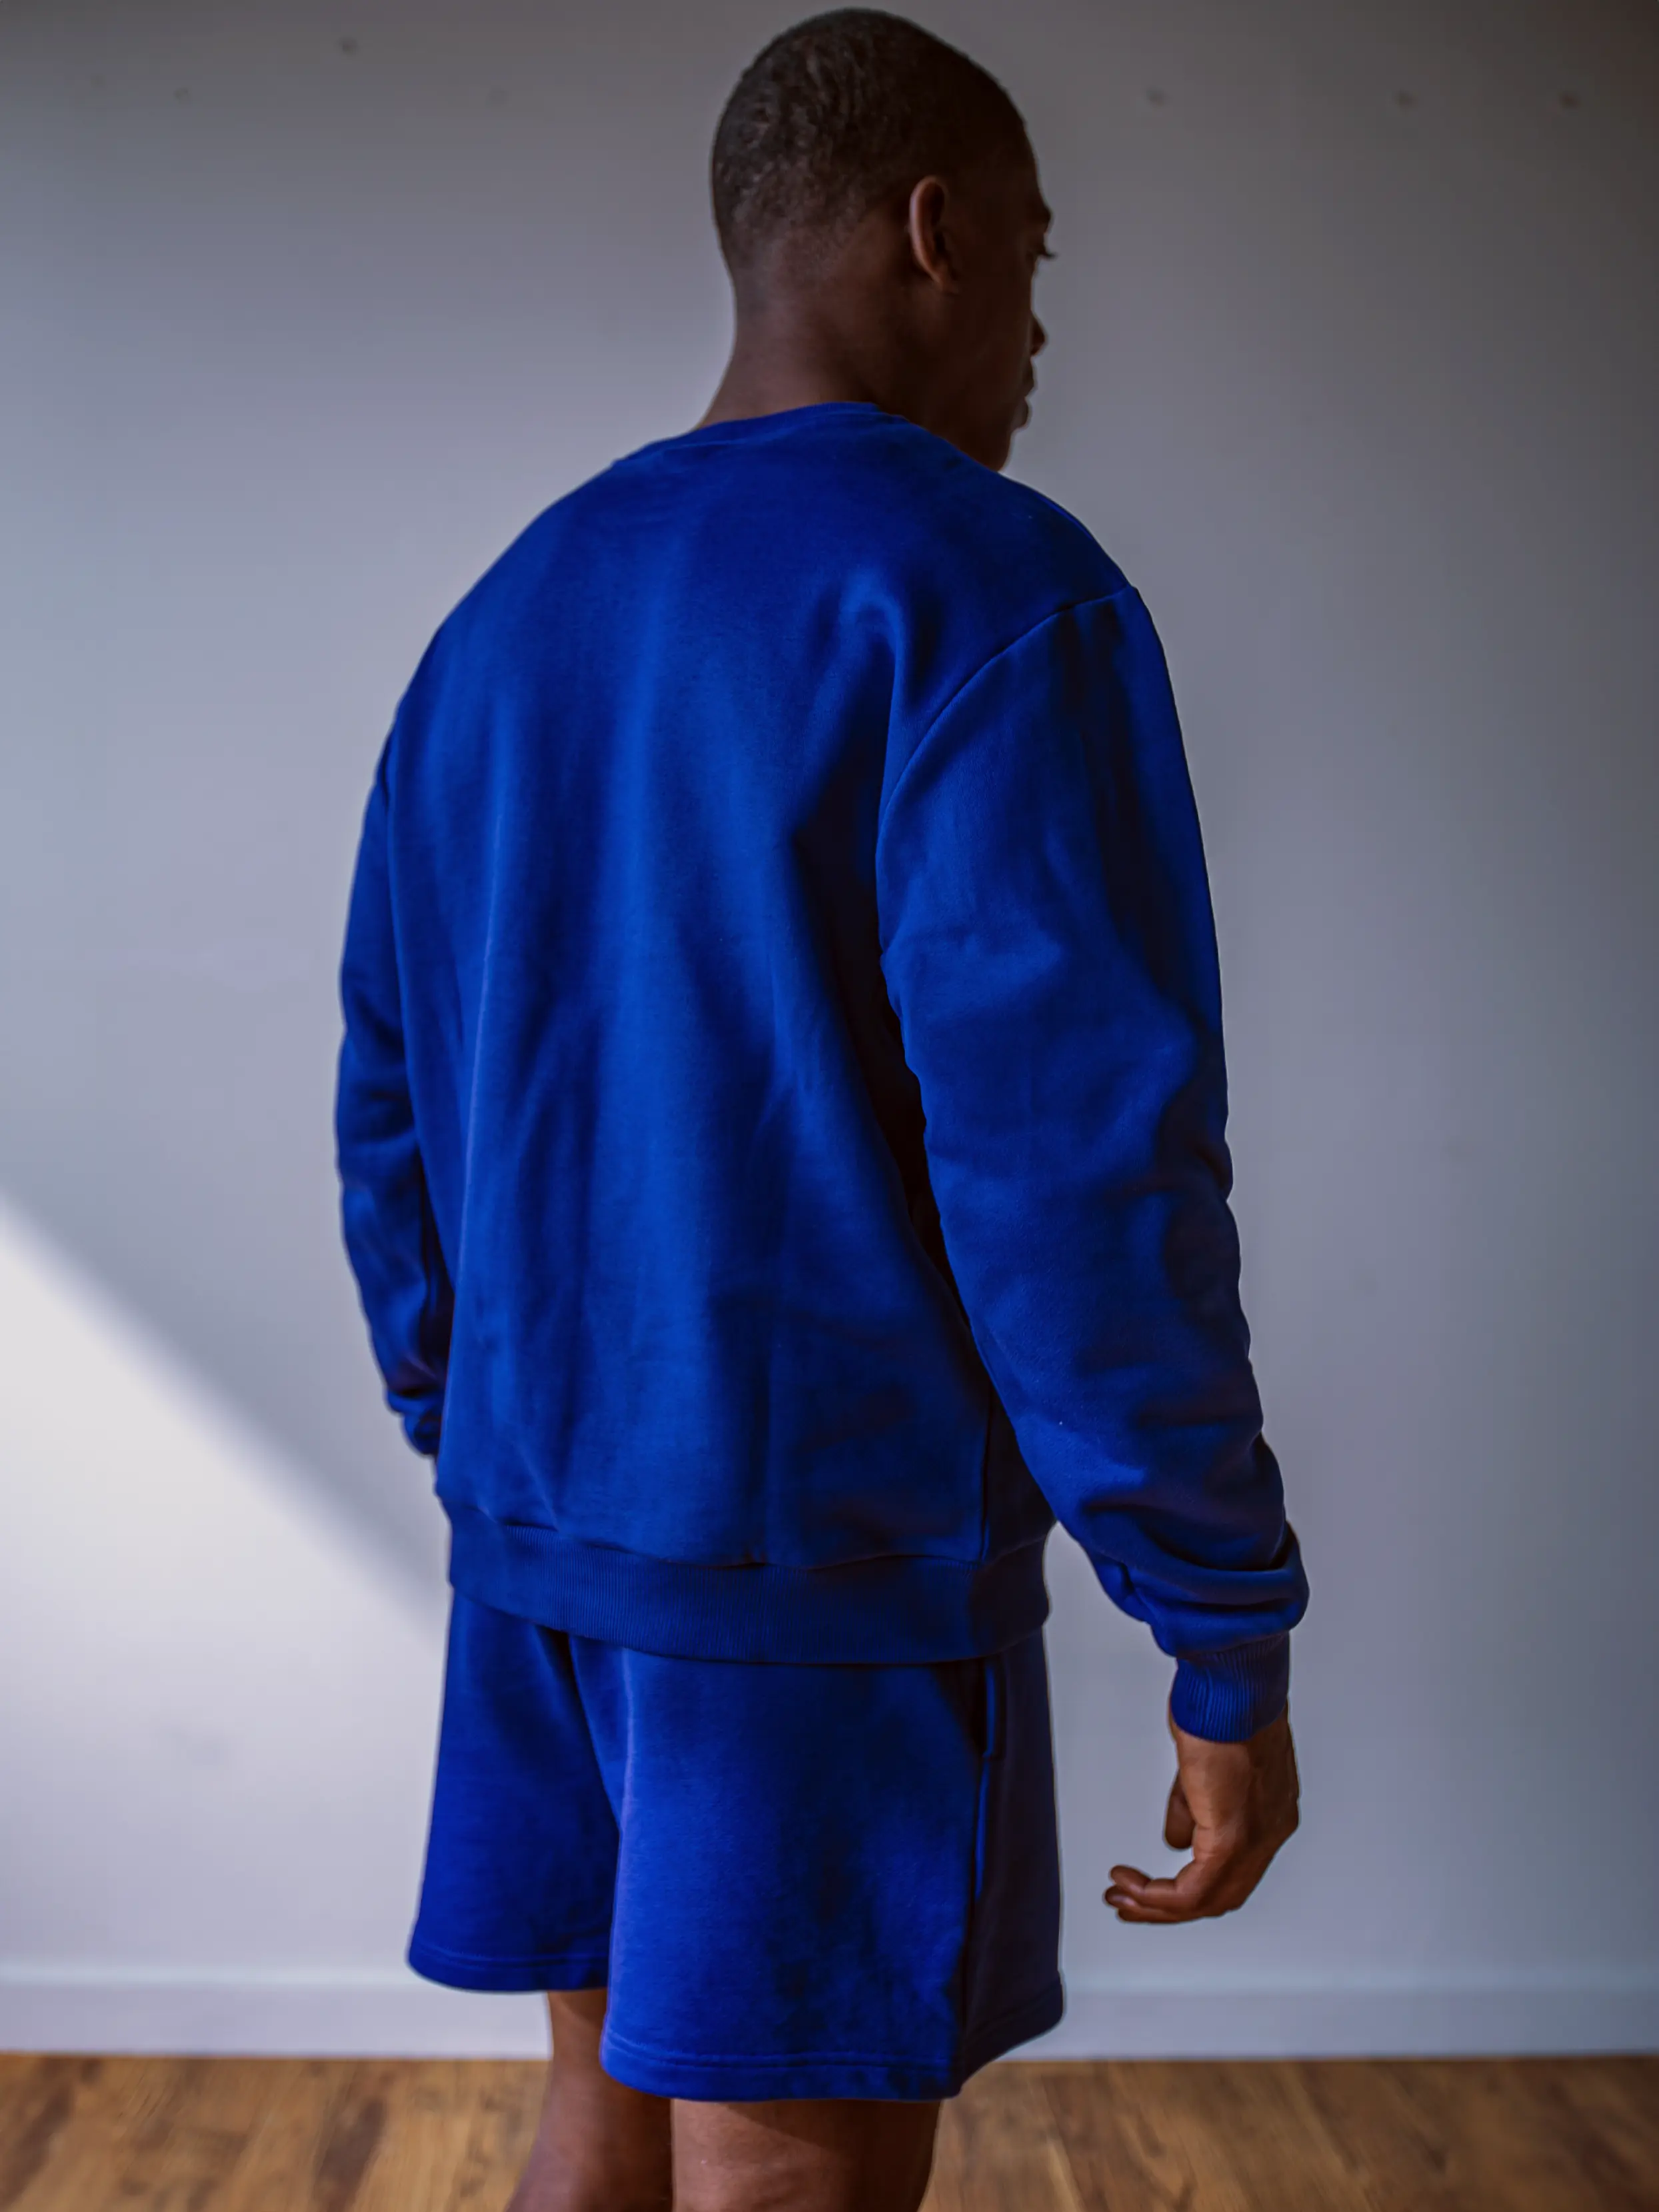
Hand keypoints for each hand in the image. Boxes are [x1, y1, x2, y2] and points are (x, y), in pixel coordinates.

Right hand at [1104, 1703, 1298, 1922]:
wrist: (1233, 1682)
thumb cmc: (1221, 1703)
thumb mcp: (1203, 1766)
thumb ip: (1191, 1808)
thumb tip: (1175, 1840)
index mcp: (1270, 1814)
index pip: (1232, 1872)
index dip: (1188, 1887)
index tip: (1151, 1889)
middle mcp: (1270, 1832)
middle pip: (1221, 1896)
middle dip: (1168, 1908)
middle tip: (1129, 1904)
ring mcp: (1257, 1837)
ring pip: (1208, 1900)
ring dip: (1158, 1907)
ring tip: (1122, 1897)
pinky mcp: (1233, 1835)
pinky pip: (1194, 1889)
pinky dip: (1158, 1896)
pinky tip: (1132, 1884)